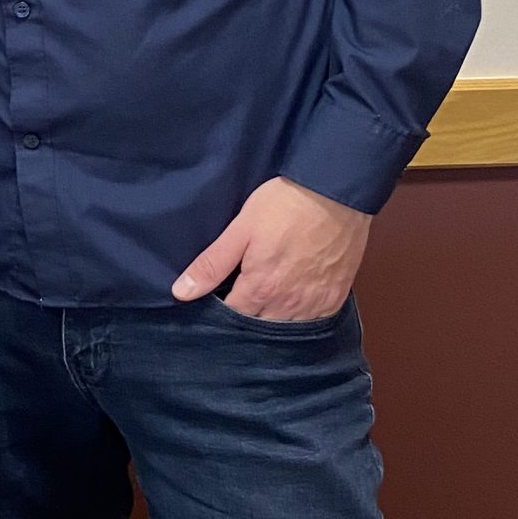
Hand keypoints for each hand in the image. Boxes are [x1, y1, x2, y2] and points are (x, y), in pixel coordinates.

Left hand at [170, 175, 369, 320]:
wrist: (335, 191)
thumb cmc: (286, 204)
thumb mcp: (241, 229)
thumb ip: (212, 264)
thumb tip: (181, 293)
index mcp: (260, 290)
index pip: (233, 318)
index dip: (223, 309)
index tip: (221, 295)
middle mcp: (288, 305)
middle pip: (259, 326)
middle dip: (248, 317)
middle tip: (244, 293)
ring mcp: (314, 303)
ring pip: (286, 327)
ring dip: (274, 318)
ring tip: (268, 296)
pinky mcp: (335, 297)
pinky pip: (313, 321)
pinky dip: (301, 315)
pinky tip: (294, 298)